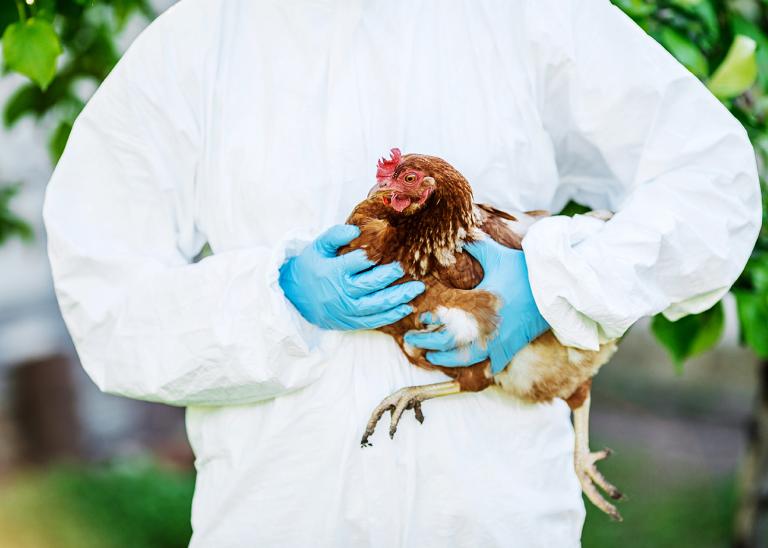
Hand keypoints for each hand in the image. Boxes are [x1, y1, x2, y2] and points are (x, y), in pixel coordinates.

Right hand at [279, 224, 424, 329]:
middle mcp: (341, 292)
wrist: (294, 297)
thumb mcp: (317, 247)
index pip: (358, 262)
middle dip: (390, 276)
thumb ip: (334, 235)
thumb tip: (355, 230)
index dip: (371, 256)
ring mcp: (346, 310)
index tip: (382, 251)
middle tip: (403, 268)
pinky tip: (406, 308)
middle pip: (371, 285)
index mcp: (333, 272)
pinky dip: (391, 316)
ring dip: (399, 298)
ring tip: (416, 289)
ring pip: (377, 305)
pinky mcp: (350, 322)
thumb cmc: (310, 267)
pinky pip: (373, 321)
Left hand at [404, 238, 548, 373]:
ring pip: (465, 360)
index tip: (420, 319)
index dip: (428, 322)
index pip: (444, 320)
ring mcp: (498, 341)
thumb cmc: (524, 272)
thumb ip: (475, 247)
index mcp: (476, 305)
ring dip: (445, 360)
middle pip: (448, 344)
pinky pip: (489, 364)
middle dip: (427, 344)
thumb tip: (460, 236)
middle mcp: (484, 327)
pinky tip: (463, 366)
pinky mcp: (510, 347)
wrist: (554, 289)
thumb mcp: (496, 256)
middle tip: (412, 341)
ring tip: (431, 357)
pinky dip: (474, 367)